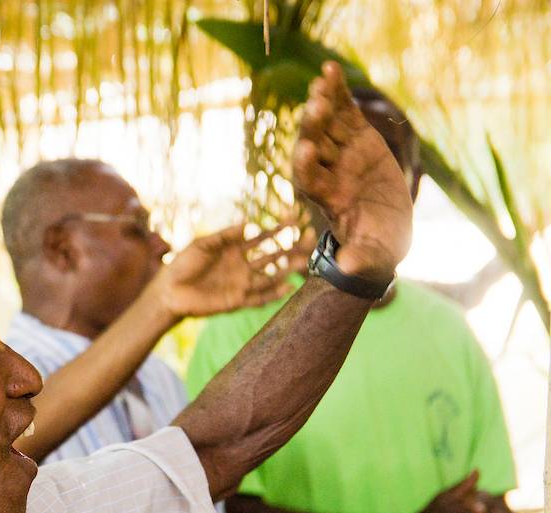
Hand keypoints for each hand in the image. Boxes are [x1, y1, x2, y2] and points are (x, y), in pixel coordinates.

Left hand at [150, 224, 299, 317]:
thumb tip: (249, 224)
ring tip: (305, 261)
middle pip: (272, 255)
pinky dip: (273, 293)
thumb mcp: (202, 244)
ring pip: (270, 275)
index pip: (261, 237)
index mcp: (234, 249)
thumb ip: (225, 236)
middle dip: (290, 248)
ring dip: (287, 269)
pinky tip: (289, 287)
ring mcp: (241, 283)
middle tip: (309, 240)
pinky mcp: (237, 300)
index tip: (295, 220)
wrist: (170, 290)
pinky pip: (259, 297)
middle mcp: (242, 266)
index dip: (278, 229)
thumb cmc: (183, 264)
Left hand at [293, 62, 412, 281]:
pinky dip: (337, 93)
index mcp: (327, 199)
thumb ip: (358, 258)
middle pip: (315, 147)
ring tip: (322, 79)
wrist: (385, 232)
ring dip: (322, 103)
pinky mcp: (357, 139)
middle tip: (312, 107)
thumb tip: (346, 268)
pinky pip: (343, 113)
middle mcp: (328, 173)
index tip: (304, 151)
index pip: (309, 181)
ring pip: (327, 125)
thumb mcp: (370, 257)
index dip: (306, 166)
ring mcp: (341, 154)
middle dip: (313, 128)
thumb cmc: (375, 249)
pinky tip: (330, 69)